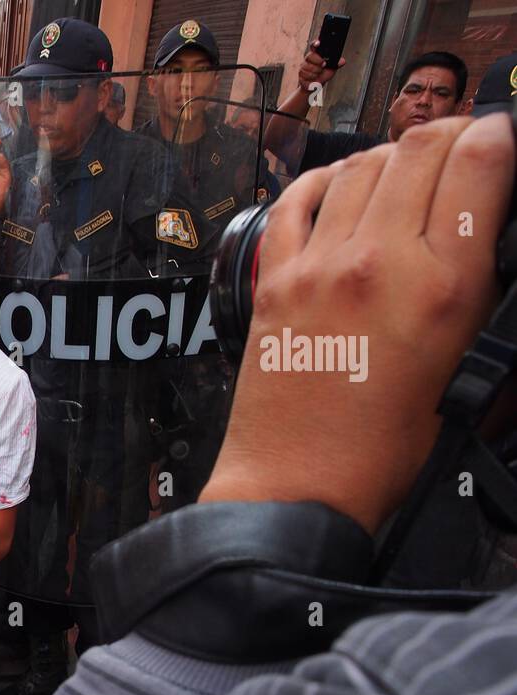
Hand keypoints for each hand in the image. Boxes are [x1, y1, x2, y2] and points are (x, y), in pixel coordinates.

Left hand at [200, 115, 514, 533]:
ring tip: (405, 174)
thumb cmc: (381, 449)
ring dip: (390, 157)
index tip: (501, 141)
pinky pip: (296, 200)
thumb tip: (484, 231)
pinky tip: (341, 188)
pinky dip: (324, 182)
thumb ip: (480, 289)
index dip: (498, 136)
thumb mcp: (464, 367)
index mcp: (442, 284)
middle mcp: (378, 260)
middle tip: (459, 149)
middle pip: (419, 146)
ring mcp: (318, 265)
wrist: (296, 484)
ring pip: (361, 164)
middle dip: (449, 136)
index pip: (480, 160)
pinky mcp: (274, 279)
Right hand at [298, 40, 343, 90]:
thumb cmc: (323, 74)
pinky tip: (314, 79)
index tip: (318, 43)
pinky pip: (304, 76)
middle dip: (318, 61)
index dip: (315, 43)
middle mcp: (308, 59)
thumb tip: (342, 61)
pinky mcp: (300, 75)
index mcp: (316, 54)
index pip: (313, 46)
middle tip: (323, 65)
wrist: (316, 86)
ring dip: (315, 72)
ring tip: (319, 74)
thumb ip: (336, 63)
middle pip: (310, 56)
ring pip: (307, 68)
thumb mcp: (332, 68)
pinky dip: (311, 79)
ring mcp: (303, 67)